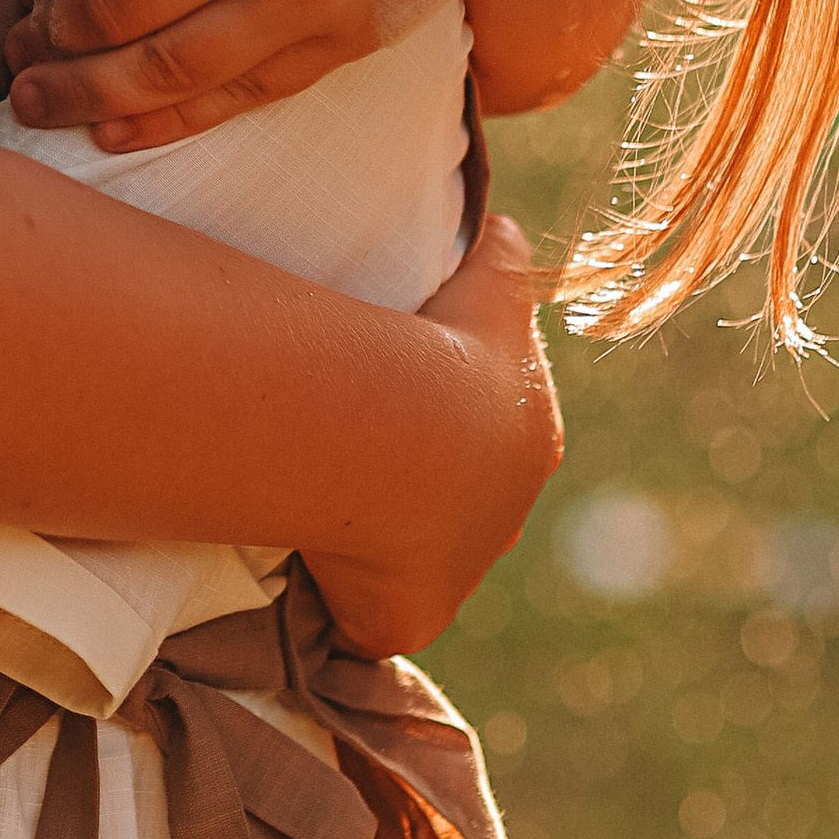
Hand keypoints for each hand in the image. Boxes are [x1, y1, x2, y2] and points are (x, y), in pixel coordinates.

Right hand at [311, 214, 562, 655]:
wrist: (409, 429)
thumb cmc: (445, 349)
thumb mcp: (490, 281)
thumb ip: (503, 253)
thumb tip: (504, 224)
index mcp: (529, 435)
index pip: (496, 431)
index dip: (451, 417)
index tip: (402, 399)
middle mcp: (506, 511)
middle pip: (465, 503)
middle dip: (425, 487)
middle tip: (355, 453)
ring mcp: (462, 570)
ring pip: (422, 557)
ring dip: (384, 538)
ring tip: (325, 503)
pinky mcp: (411, 615)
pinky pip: (377, 614)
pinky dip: (349, 599)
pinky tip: (309, 572)